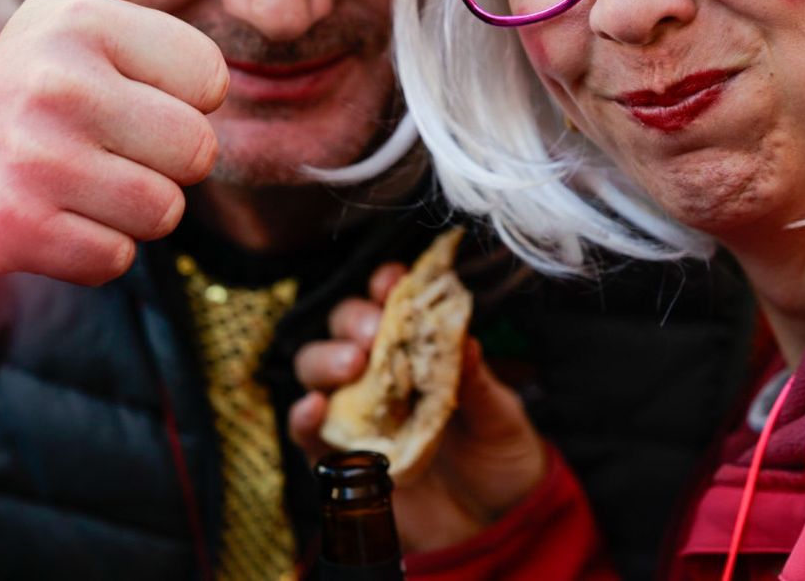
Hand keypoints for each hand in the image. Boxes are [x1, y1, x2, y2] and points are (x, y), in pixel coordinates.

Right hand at [0, 0, 227, 284]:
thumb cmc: (26, 83)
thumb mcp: (68, 6)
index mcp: (86, 22)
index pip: (214, 83)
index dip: (181, 100)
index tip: (124, 93)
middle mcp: (59, 81)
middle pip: (199, 151)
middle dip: (162, 163)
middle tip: (100, 148)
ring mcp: (36, 155)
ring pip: (165, 210)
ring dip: (132, 211)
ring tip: (78, 183)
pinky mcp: (18, 226)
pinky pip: (119, 257)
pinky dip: (95, 251)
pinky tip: (52, 221)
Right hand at [290, 264, 549, 553]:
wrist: (496, 523)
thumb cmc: (500, 456)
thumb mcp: (500, 416)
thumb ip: (478, 381)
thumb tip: (465, 335)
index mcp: (421, 350)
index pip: (395, 304)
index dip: (388, 286)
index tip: (394, 281)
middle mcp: (382, 374)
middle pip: (346, 329)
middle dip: (353, 320)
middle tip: (374, 332)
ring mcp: (358, 414)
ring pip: (318, 371)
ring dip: (326, 360)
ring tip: (351, 365)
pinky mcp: (341, 459)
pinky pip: (309, 434)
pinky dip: (303, 417)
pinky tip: (313, 407)